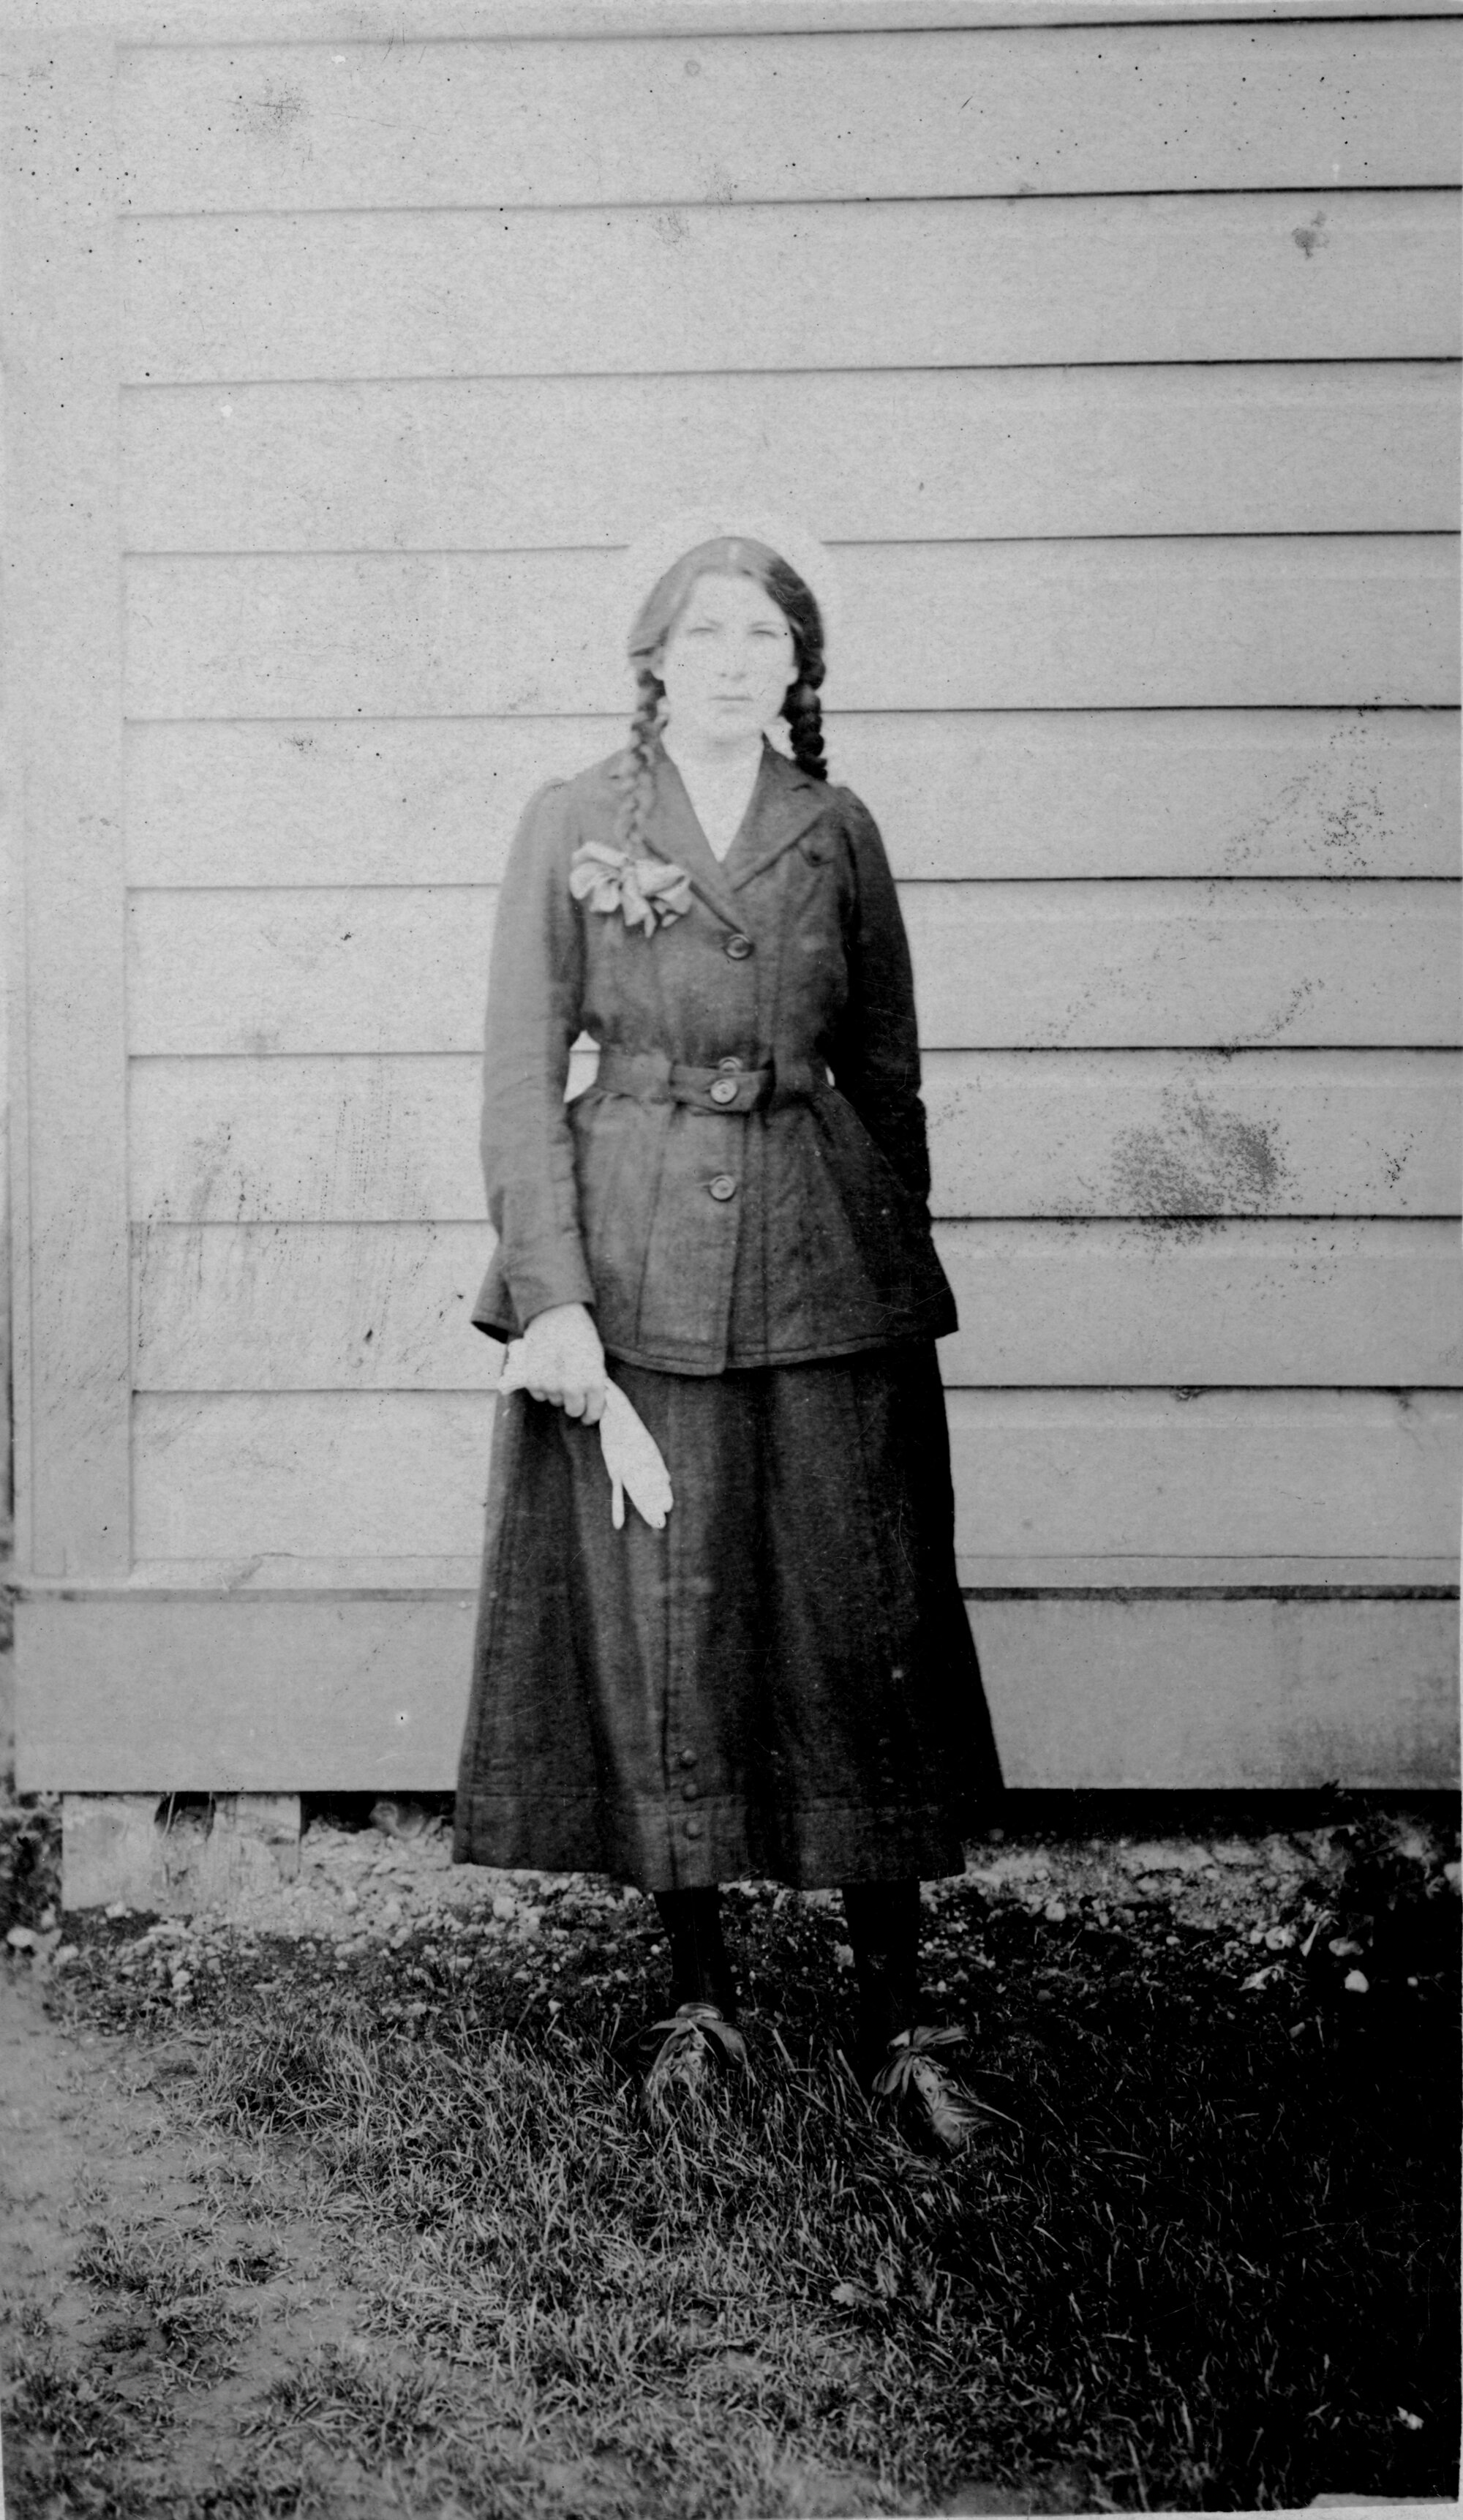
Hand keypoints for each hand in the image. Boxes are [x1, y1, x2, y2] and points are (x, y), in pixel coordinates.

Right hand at [511, 1302, 607, 1424]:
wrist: (555, 1313)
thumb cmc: (580, 1333)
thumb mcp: (596, 1356)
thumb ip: (594, 1380)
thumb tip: (592, 1399)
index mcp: (591, 1380)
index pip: (593, 1411)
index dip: (591, 1415)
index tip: (588, 1415)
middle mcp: (570, 1386)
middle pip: (572, 1410)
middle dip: (574, 1403)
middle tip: (574, 1390)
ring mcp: (549, 1384)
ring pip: (555, 1401)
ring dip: (557, 1392)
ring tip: (558, 1371)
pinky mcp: (532, 1380)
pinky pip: (539, 1395)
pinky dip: (542, 1387)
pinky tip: (546, 1371)